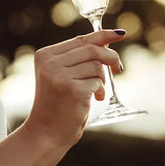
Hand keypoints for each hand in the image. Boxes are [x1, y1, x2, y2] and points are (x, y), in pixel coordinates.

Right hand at [23, 29, 125, 149]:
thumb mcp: (61, 75)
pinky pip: (98, 82)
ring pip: (97, 66)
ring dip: (102, 80)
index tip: (119, 34)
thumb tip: (105, 40)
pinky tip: (94, 99)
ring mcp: (60, 75)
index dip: (102, 36)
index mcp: (45, 55)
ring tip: (96, 91)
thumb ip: (77, 58)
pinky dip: (101, 91)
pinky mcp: (72, 89)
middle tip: (119, 69)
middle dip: (111, 57)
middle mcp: (50, 62)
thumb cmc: (57, 103)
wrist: (46, 131)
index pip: (79, 40)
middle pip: (92, 49)